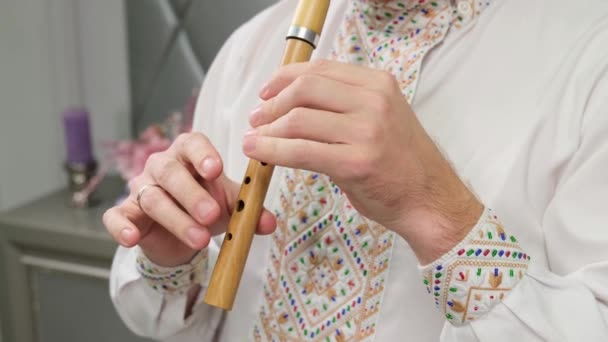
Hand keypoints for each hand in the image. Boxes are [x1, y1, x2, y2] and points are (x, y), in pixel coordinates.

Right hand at [103, 132, 276, 266]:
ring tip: (200, 239)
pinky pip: (116, 216)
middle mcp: (162, 166)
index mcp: (189, 154)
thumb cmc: (206, 207)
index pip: (192, 143)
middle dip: (192, 195)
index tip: (216, 170)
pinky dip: (121, 226)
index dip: (203, 154)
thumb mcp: (230, 206)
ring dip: (177, 219)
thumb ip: (248, 211)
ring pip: (152, 198)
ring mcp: (141, 188)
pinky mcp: (125, 212)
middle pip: (171, 172)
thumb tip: (269, 223)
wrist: (181, 234)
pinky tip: (131, 238)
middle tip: (212, 215)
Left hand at [243, 60, 481, 263]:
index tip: (266, 92)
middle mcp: (374, 101)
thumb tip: (292, 102)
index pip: (320, 69)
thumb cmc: (401, 163)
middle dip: (271, 103)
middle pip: (304, 89)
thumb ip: (344, 105)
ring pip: (298, 120)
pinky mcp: (356, 162)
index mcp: (378, 84)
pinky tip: (258, 152)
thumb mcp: (380, 119)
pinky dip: (272, 150)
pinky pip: (302, 151)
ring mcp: (367, 131)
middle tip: (256, 117)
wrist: (430, 200)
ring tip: (253, 138)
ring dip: (267, 129)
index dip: (284, 78)